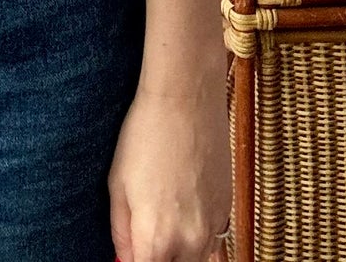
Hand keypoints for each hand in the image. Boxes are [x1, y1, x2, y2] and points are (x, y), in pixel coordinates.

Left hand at [108, 70, 231, 261]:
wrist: (185, 100)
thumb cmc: (144, 137)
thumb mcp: (118, 185)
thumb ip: (122, 232)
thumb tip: (125, 258)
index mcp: (157, 239)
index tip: (129, 254)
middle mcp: (190, 242)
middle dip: (158, 258)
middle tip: (143, 237)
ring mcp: (213, 227)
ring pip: (197, 261)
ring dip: (179, 253)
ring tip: (163, 222)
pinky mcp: (227, 210)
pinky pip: (213, 241)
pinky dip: (198, 238)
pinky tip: (183, 210)